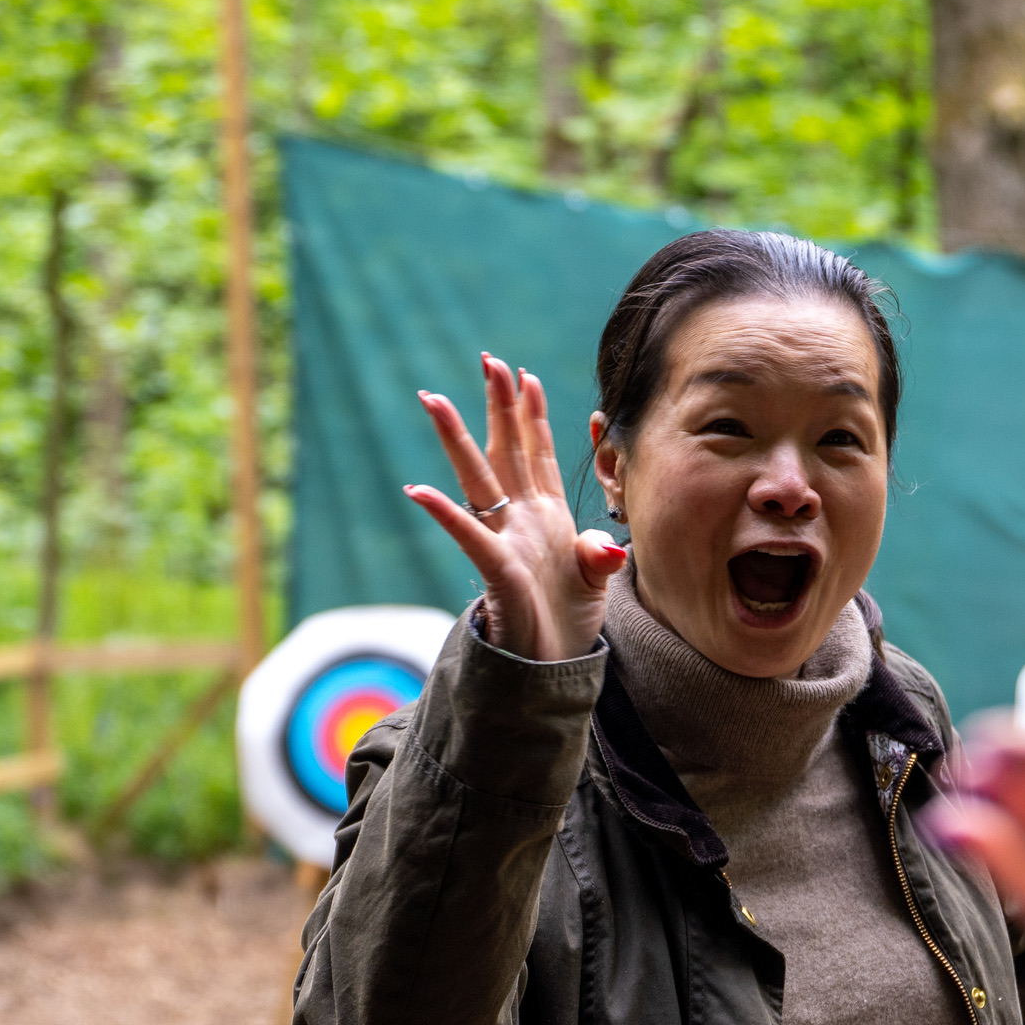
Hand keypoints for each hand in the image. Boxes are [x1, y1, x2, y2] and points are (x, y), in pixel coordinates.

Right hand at [406, 354, 626, 662]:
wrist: (553, 664)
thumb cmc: (569, 618)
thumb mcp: (594, 578)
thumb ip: (597, 554)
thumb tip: (605, 547)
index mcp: (547, 514)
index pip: (539, 453)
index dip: (533, 415)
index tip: (525, 375)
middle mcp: (522, 519)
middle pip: (506, 451)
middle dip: (499, 406)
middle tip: (488, 360)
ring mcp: (506, 541)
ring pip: (479, 479)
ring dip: (457, 439)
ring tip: (433, 399)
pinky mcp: (498, 571)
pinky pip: (469, 536)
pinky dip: (446, 514)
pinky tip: (420, 491)